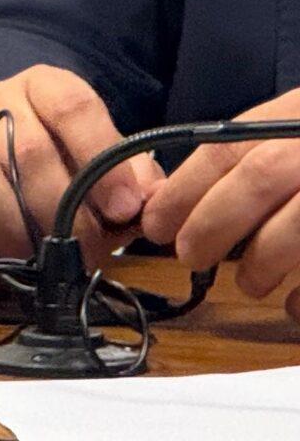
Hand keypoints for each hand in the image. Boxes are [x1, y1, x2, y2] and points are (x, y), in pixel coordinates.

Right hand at [0, 66, 153, 262]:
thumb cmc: (54, 159)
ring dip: (12, 231)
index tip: (122, 210)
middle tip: (84, 253)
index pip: (72, 107)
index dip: (99, 157)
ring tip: (37, 263)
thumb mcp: (95, 155)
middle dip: (60, 212)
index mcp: (43, 87)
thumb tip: (151, 204)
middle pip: (24, 150)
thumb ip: (129, 177)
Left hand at [141, 85, 299, 320]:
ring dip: (263, 260)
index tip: (154, 222)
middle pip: (262, 175)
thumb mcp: (296, 132)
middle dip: (213, 221)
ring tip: (251, 283)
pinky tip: (294, 308)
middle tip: (190, 255)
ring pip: (298, 224)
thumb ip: (257, 154)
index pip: (231, 144)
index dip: (184, 187)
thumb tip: (177, 206)